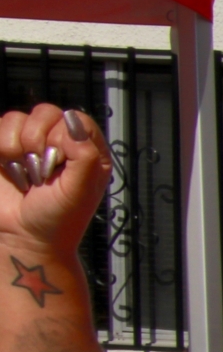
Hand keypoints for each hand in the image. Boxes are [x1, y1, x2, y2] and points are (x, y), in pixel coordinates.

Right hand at [0, 105, 110, 255]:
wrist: (23, 238)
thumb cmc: (58, 220)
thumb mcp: (80, 190)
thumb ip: (83, 154)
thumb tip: (72, 120)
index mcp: (86, 151)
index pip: (75, 119)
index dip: (63, 136)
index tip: (59, 164)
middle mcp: (59, 143)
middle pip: (46, 113)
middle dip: (38, 144)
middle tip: (42, 174)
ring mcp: (30, 144)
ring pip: (17, 118)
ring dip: (18, 150)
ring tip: (28, 176)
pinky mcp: (5, 148)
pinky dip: (2, 149)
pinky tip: (12, 170)